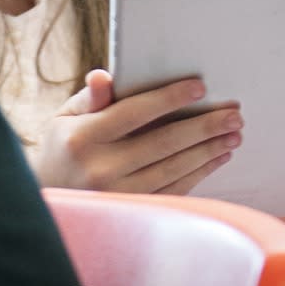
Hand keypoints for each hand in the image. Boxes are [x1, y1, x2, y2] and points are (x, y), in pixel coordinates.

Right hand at [32, 69, 242, 193]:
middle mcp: (101, 169)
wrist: (49, 200)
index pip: (134, 113)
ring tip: (234, 133)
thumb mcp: (65, 118)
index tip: (201, 87)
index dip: (169, 99)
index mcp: (83, 138)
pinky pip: (174, 189)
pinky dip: (201, 172)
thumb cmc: (64, 148)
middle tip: (235, 114)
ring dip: (209, 150)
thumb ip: (91, 97)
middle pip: (163, 142)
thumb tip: (105, 76)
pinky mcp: (133, 210)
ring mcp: (118, 194)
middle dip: (204, 126)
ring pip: (174, 168)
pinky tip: (218, 156)